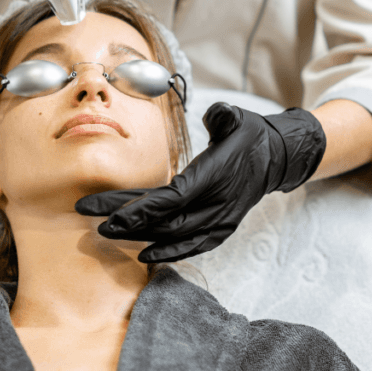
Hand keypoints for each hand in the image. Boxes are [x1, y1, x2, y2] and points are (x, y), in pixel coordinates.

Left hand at [75, 103, 325, 262]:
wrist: (277, 159)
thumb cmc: (250, 134)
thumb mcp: (238, 117)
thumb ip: (222, 115)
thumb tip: (213, 115)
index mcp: (216, 175)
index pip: (173, 197)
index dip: (141, 208)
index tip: (112, 215)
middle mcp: (218, 203)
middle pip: (166, 219)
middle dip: (128, 222)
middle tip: (94, 221)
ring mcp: (221, 220)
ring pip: (176, 235)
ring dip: (141, 236)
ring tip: (107, 233)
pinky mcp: (222, 228)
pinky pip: (193, 246)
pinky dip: (169, 252)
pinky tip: (144, 255)